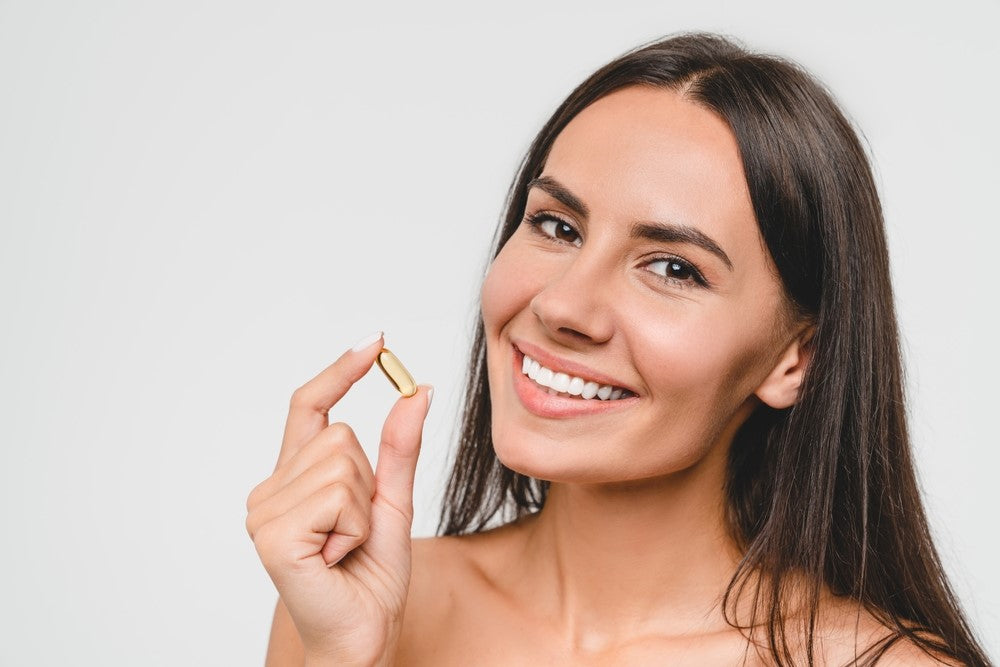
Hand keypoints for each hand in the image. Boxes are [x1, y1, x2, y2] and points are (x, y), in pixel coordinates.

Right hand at [245, 333, 432, 664]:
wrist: (362, 636)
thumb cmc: (370, 577)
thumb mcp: (393, 501)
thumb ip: (399, 447)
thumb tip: (417, 390)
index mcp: (294, 479)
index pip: (309, 407)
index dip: (340, 372)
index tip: (375, 341)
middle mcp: (270, 489)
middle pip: (341, 436)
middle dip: (367, 484)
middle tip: (354, 533)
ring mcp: (264, 511)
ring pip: (343, 464)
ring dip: (362, 512)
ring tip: (345, 548)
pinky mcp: (271, 534)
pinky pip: (338, 496)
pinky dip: (354, 529)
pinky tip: (335, 559)